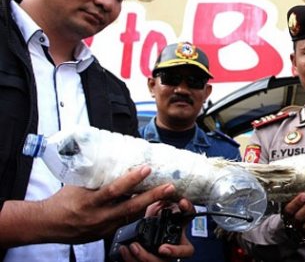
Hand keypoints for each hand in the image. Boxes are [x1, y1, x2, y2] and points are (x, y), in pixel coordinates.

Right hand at [40, 166, 177, 242]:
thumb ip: (97, 175)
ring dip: (151, 205)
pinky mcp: (107, 233)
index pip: (114, 190)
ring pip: (133, 216)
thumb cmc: (63, 200)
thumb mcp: (77, 184)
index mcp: (89, 201)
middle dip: (153, 196)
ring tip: (167, 195)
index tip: (147, 168)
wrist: (48, 224)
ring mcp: (104, 227)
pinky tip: (153, 206)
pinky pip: (128, 223)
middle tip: (169, 186)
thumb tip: (114, 156)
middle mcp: (99, 216)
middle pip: (131, 207)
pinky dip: (141, 213)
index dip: (131, 179)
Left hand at [119, 198, 194, 261]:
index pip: (189, 216)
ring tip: (133, 247)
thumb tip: (154, 188)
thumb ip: (154, 203)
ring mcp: (165, 255)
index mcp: (175, 224)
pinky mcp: (153, 261)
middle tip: (162, 249)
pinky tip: (124, 250)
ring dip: (146, 256)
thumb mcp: (150, 212)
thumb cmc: (145, 226)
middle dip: (175, 251)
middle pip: (184, 250)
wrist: (132, 244)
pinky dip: (132, 259)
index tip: (181, 202)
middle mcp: (174, 241)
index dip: (188, 209)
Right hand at [281, 192, 304, 235]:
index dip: (296, 202)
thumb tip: (298, 174)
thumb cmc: (299, 204)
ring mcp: (304, 227)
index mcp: (289, 212)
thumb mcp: (294, 197)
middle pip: (299, 216)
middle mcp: (295, 221)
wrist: (301, 220)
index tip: (304, 194)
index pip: (290, 209)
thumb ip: (295, 191)